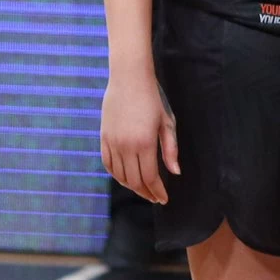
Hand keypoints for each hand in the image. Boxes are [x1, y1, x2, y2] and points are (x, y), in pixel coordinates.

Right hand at [100, 73, 177, 204]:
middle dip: (146, 192)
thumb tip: (175, 172)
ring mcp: (112, 143)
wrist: (129, 80)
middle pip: (134, 180)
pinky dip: (116, 175)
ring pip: (119, 175)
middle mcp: (126, 146)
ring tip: (143, 190)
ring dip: (131, 186)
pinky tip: (125, 178)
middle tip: (155, 197)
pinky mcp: (104, 138)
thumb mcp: (166, 123)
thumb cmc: (152, 100)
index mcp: (144, 143)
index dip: (157, 191)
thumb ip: (170, 149)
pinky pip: (108, 164)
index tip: (164, 199)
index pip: (150, 177)